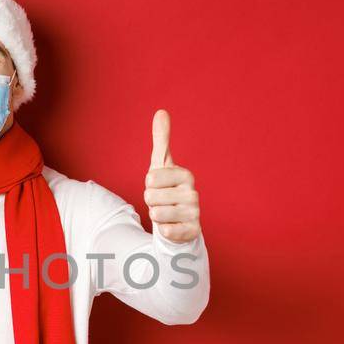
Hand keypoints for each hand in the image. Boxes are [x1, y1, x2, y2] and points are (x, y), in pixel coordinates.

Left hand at [144, 109, 200, 242]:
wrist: (177, 220)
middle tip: (161, 201)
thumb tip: (161, 111)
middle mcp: (193, 193)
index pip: (151, 178)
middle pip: (150, 197)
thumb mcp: (161, 164)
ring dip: (156, 216)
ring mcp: (195, 213)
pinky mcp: (192, 232)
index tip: (158, 186)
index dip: (149, 185)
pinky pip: (167, 231)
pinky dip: (164, 230)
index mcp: (186, 175)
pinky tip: (171, 226)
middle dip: (150, 201)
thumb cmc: (167, 189)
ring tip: (165, 213)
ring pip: (157, 214)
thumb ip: (162, 139)